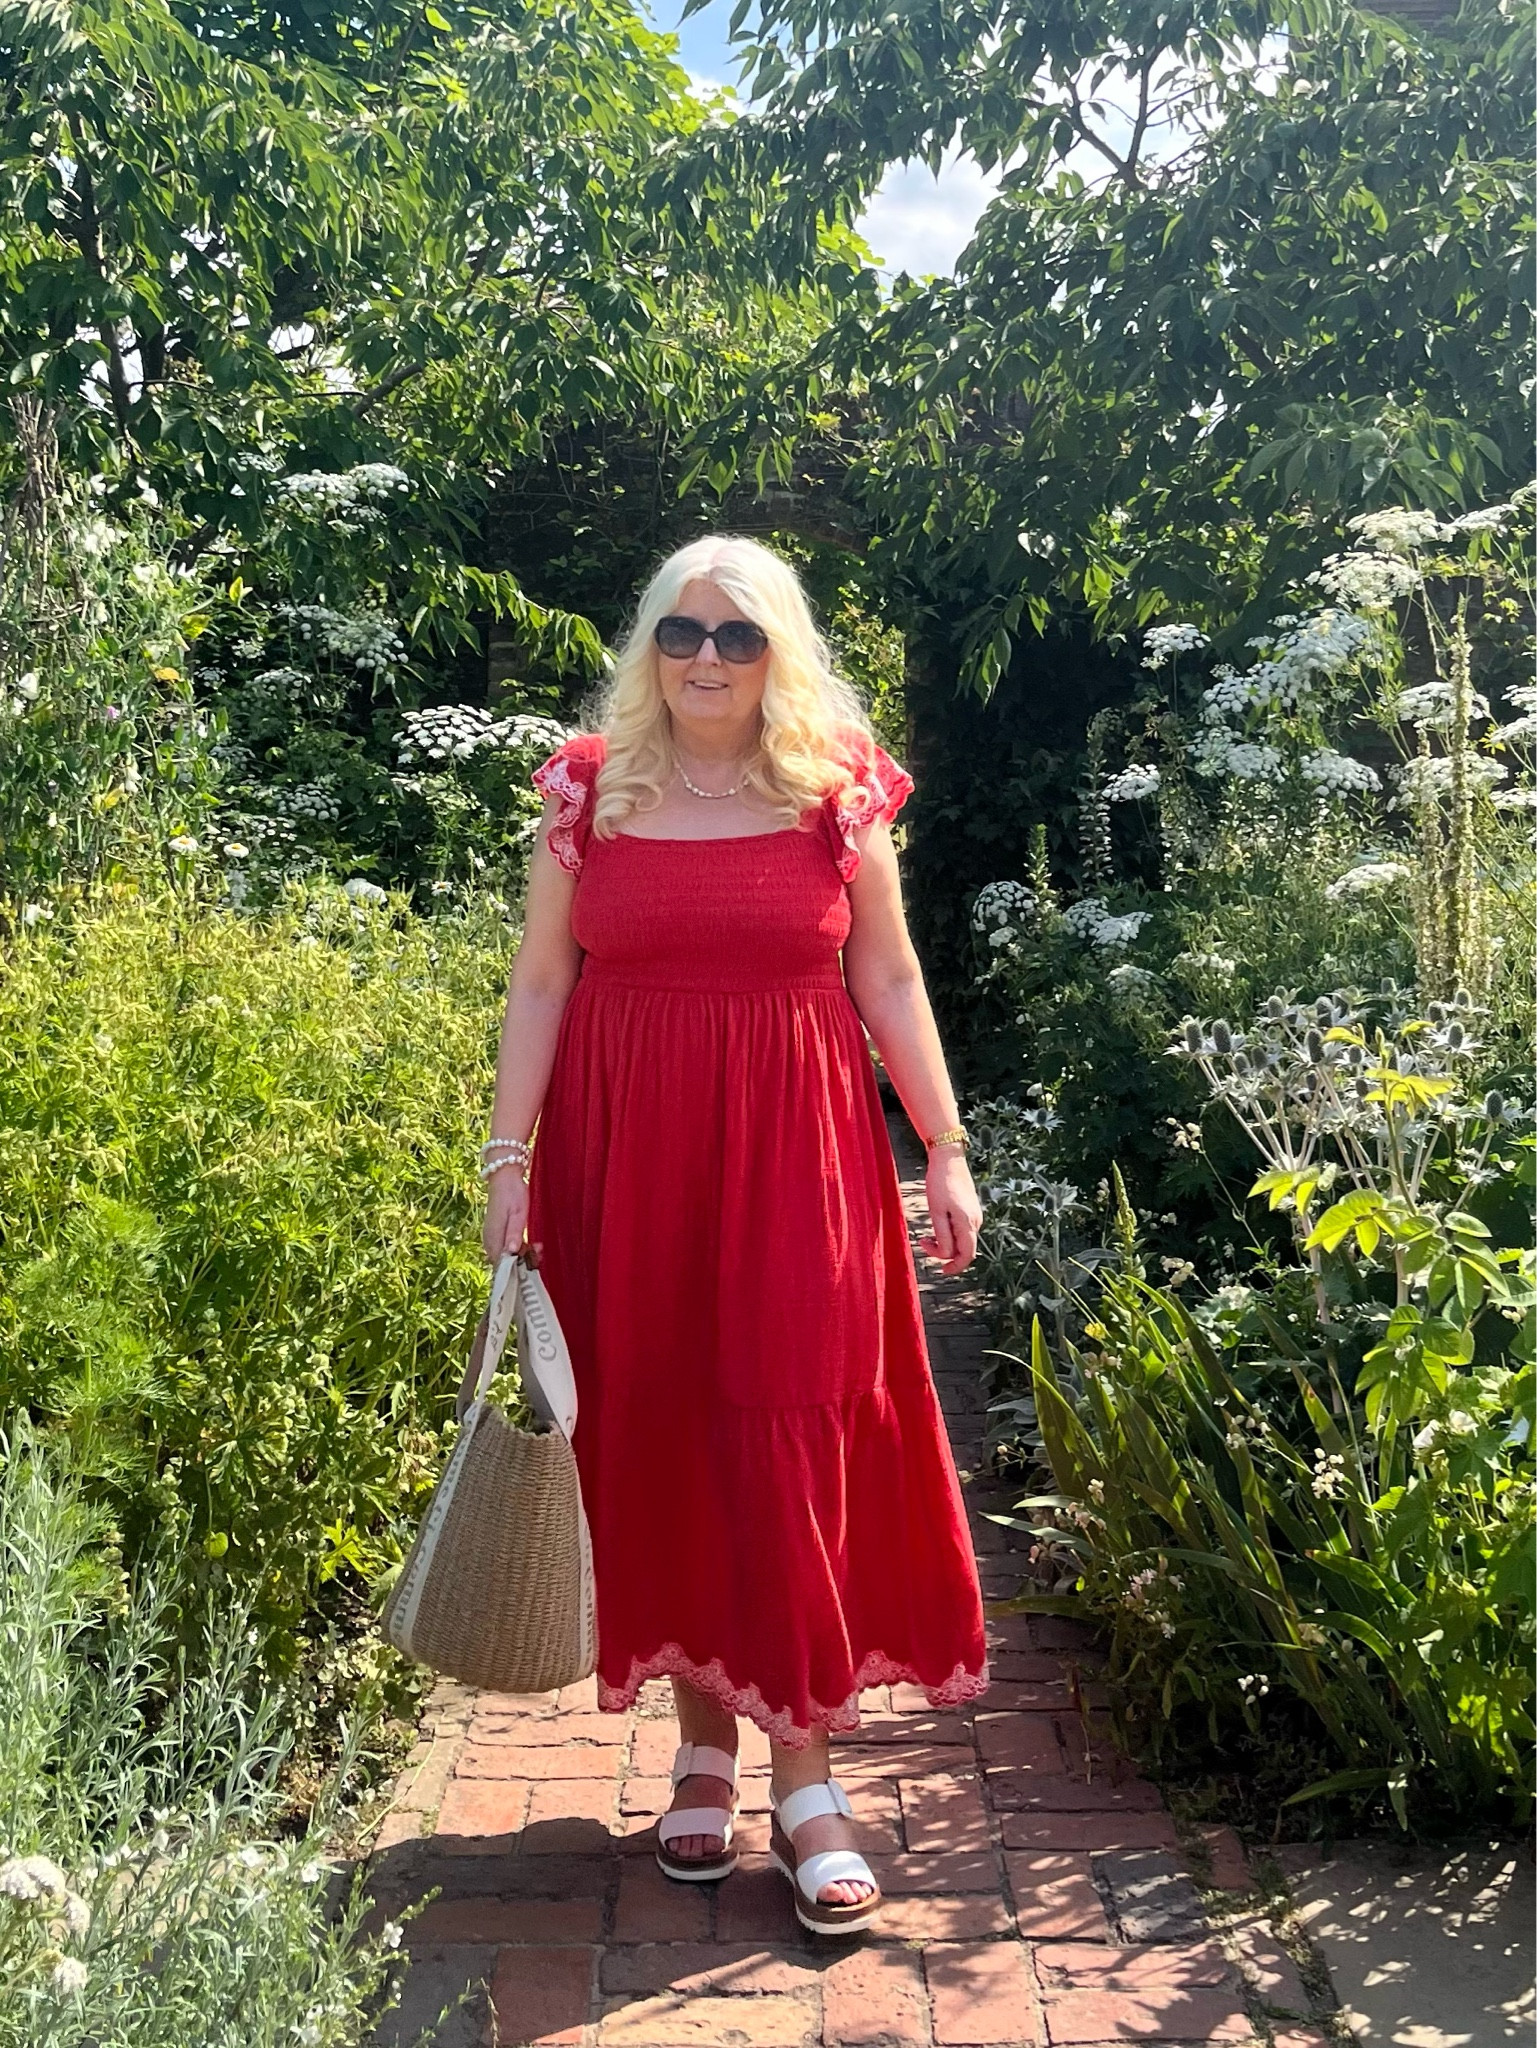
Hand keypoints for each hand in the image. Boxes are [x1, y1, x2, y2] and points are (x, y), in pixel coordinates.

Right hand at [481, 1166, 529, 1266]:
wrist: (504, 1176)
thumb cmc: (512, 1193)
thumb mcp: (518, 1213)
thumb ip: (514, 1233)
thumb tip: (511, 1252)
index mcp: (493, 1238)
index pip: (501, 1266)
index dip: (516, 1271)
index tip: (531, 1267)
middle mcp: (490, 1241)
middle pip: (504, 1263)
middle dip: (523, 1263)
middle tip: (539, 1253)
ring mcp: (492, 1237)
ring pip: (507, 1256)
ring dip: (523, 1255)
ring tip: (539, 1247)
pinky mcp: (497, 1233)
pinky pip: (507, 1248)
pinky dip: (519, 1248)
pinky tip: (532, 1244)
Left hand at [918, 1150, 981, 1275]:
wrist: (948, 1159)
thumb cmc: (940, 1183)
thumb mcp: (936, 1212)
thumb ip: (942, 1236)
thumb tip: (946, 1255)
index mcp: (968, 1223)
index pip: (967, 1256)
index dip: (955, 1267)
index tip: (940, 1270)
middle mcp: (976, 1221)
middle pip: (965, 1249)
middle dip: (946, 1254)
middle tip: (925, 1244)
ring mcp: (975, 1215)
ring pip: (963, 1240)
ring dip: (946, 1243)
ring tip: (926, 1235)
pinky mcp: (971, 1209)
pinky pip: (962, 1230)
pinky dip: (949, 1234)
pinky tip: (937, 1226)